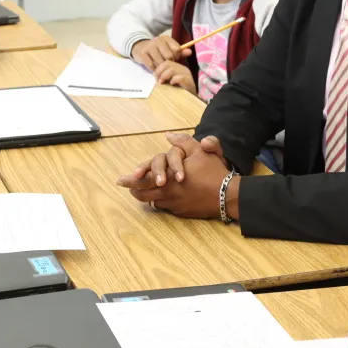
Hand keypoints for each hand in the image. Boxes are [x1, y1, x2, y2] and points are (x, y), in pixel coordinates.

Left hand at [117, 133, 231, 218]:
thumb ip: (183, 142)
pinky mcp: (181, 211)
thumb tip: (168, 135)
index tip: (120, 180)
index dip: (131, 180)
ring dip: (144, 195)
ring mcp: (174, 203)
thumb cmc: (212, 172)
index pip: (144, 179)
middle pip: (143, 193)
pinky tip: (158, 196)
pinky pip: (164, 206)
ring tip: (137, 191)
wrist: (227, 195)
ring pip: (152, 201)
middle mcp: (168, 192)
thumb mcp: (200, 151)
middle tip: (123, 185)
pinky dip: (159, 200)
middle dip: (132, 188)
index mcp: (169, 177)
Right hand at [130, 36, 190, 70]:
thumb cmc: (158, 49)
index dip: (176, 56)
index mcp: (166, 38)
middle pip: (169, 56)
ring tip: (160, 67)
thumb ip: (180, 51)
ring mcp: (149, 46)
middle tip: (166, 64)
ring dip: (161, 67)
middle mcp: (158, 40)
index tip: (173, 58)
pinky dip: (153, 69)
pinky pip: (151, 65)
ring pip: (160, 61)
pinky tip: (154, 67)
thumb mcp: (168, 48)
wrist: (140, 46)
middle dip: (169, 62)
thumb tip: (190, 52)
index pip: (177, 49)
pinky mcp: (142, 53)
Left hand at [154, 60, 195, 93]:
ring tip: (161, 82)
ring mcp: (186, 74)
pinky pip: (180, 77)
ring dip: (164, 76)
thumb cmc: (179, 90)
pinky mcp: (189, 81)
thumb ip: (164, 76)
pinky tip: (171, 84)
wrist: (191, 98)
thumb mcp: (170, 81)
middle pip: (167, 63)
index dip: (158, 68)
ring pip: (172, 69)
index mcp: (178, 67)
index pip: (166, 62)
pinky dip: (173, 80)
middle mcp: (182, 68)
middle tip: (157, 80)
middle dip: (159, 71)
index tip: (155, 77)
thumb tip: (155, 75)